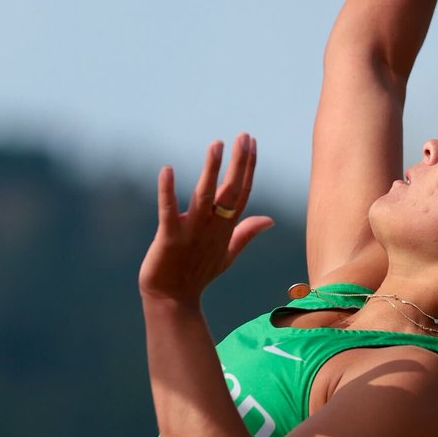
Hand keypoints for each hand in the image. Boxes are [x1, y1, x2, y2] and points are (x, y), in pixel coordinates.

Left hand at [139, 133, 273, 308]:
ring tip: (216, 144)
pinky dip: (167, 191)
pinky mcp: (168, 238)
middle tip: (243, 136)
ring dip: (211, 170)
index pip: (242, 193)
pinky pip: (168, 211)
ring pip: (205, 197)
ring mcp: (191, 232)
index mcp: (226, 228)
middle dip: (238, 164)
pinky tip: (167, 170)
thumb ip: (247, 232)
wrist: (172, 299)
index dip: (248, 167)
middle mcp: (212, 227)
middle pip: (230, 191)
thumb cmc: (198, 274)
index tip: (252, 142)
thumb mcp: (228, 253)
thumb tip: (270, 220)